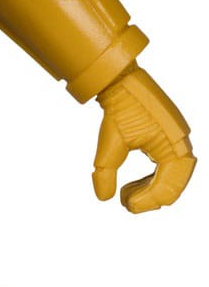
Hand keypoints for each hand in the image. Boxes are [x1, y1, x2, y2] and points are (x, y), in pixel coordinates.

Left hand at [92, 65, 194, 212]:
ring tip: (125, 194)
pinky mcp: (168, 139)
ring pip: (170, 178)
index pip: (168, 187)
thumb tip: (104, 198)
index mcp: (175, 148)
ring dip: (149, 190)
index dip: (147, 202)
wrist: (122, 80)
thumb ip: (106, 171)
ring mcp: (176, 142)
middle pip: (172, 185)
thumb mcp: (111, 141)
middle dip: (150, 198)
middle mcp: (181, 146)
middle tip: (125, 204)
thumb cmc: (120, 108)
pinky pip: (165, 166)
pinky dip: (150, 178)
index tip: (125, 206)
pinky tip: (132, 184)